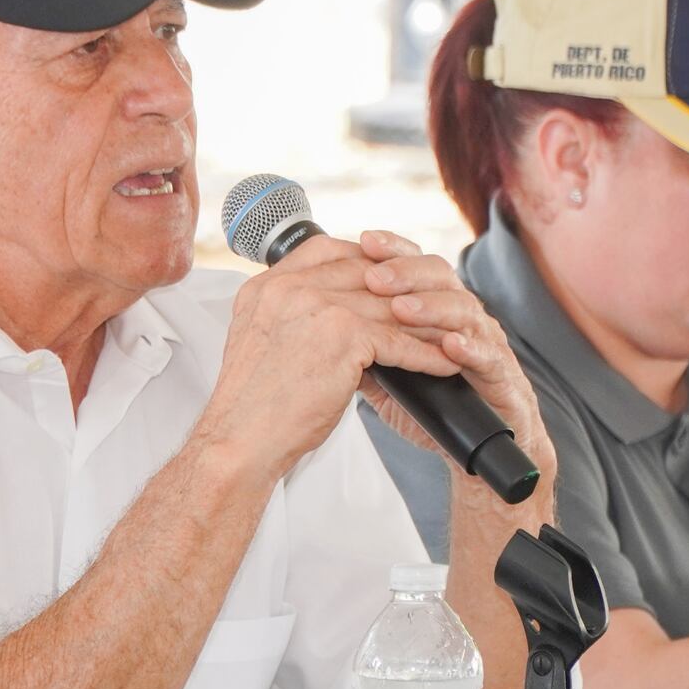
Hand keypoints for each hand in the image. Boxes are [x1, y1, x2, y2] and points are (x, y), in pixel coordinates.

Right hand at [204, 231, 492, 484]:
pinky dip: (425, 353)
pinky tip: (442, 362)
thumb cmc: (252, 406)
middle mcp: (289, 288)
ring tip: (447, 336)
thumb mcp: (261, 343)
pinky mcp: (344, 336)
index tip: (384, 275)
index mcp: (265, 287)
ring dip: (422, 322)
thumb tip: (331, 312)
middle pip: (362, 272)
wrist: (242, 438)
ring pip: (385, 305)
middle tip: (429, 305)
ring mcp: (316, 307)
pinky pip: (398, 339)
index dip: (361, 259)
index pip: (323, 250)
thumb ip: (289, 316)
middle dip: (400, 289)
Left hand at [357, 229, 554, 485]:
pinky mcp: (502, 375)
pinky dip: (469, 348)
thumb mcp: (387, 372)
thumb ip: (360, 347)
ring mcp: (485, 342)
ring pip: (464, 310)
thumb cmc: (433, 402)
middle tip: (375, 276)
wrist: (479, 447)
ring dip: (432, 307)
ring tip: (403, 309)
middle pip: (439, 276)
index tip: (364, 240)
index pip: (414, 264)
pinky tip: (449, 345)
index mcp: (435, 306)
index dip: (393, 249)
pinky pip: (490, 356)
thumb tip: (319, 328)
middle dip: (406, 272)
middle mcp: (462, 315)